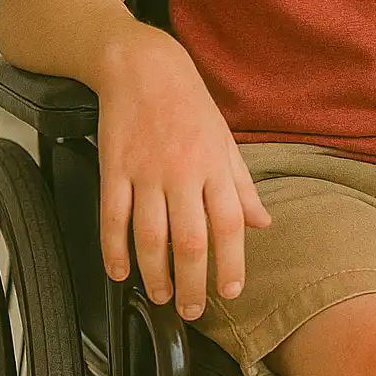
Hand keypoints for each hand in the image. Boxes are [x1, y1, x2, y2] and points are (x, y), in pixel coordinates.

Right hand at [96, 29, 271, 318]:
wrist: (142, 65)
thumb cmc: (188, 103)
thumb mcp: (224, 140)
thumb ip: (242, 186)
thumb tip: (262, 224)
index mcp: (214, 166)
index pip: (229, 225)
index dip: (231, 263)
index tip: (230, 292)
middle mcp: (183, 172)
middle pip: (190, 241)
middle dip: (193, 283)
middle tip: (193, 310)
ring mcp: (146, 171)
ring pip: (151, 236)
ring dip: (155, 275)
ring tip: (160, 297)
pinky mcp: (114, 167)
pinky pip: (113, 217)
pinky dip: (115, 250)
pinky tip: (120, 272)